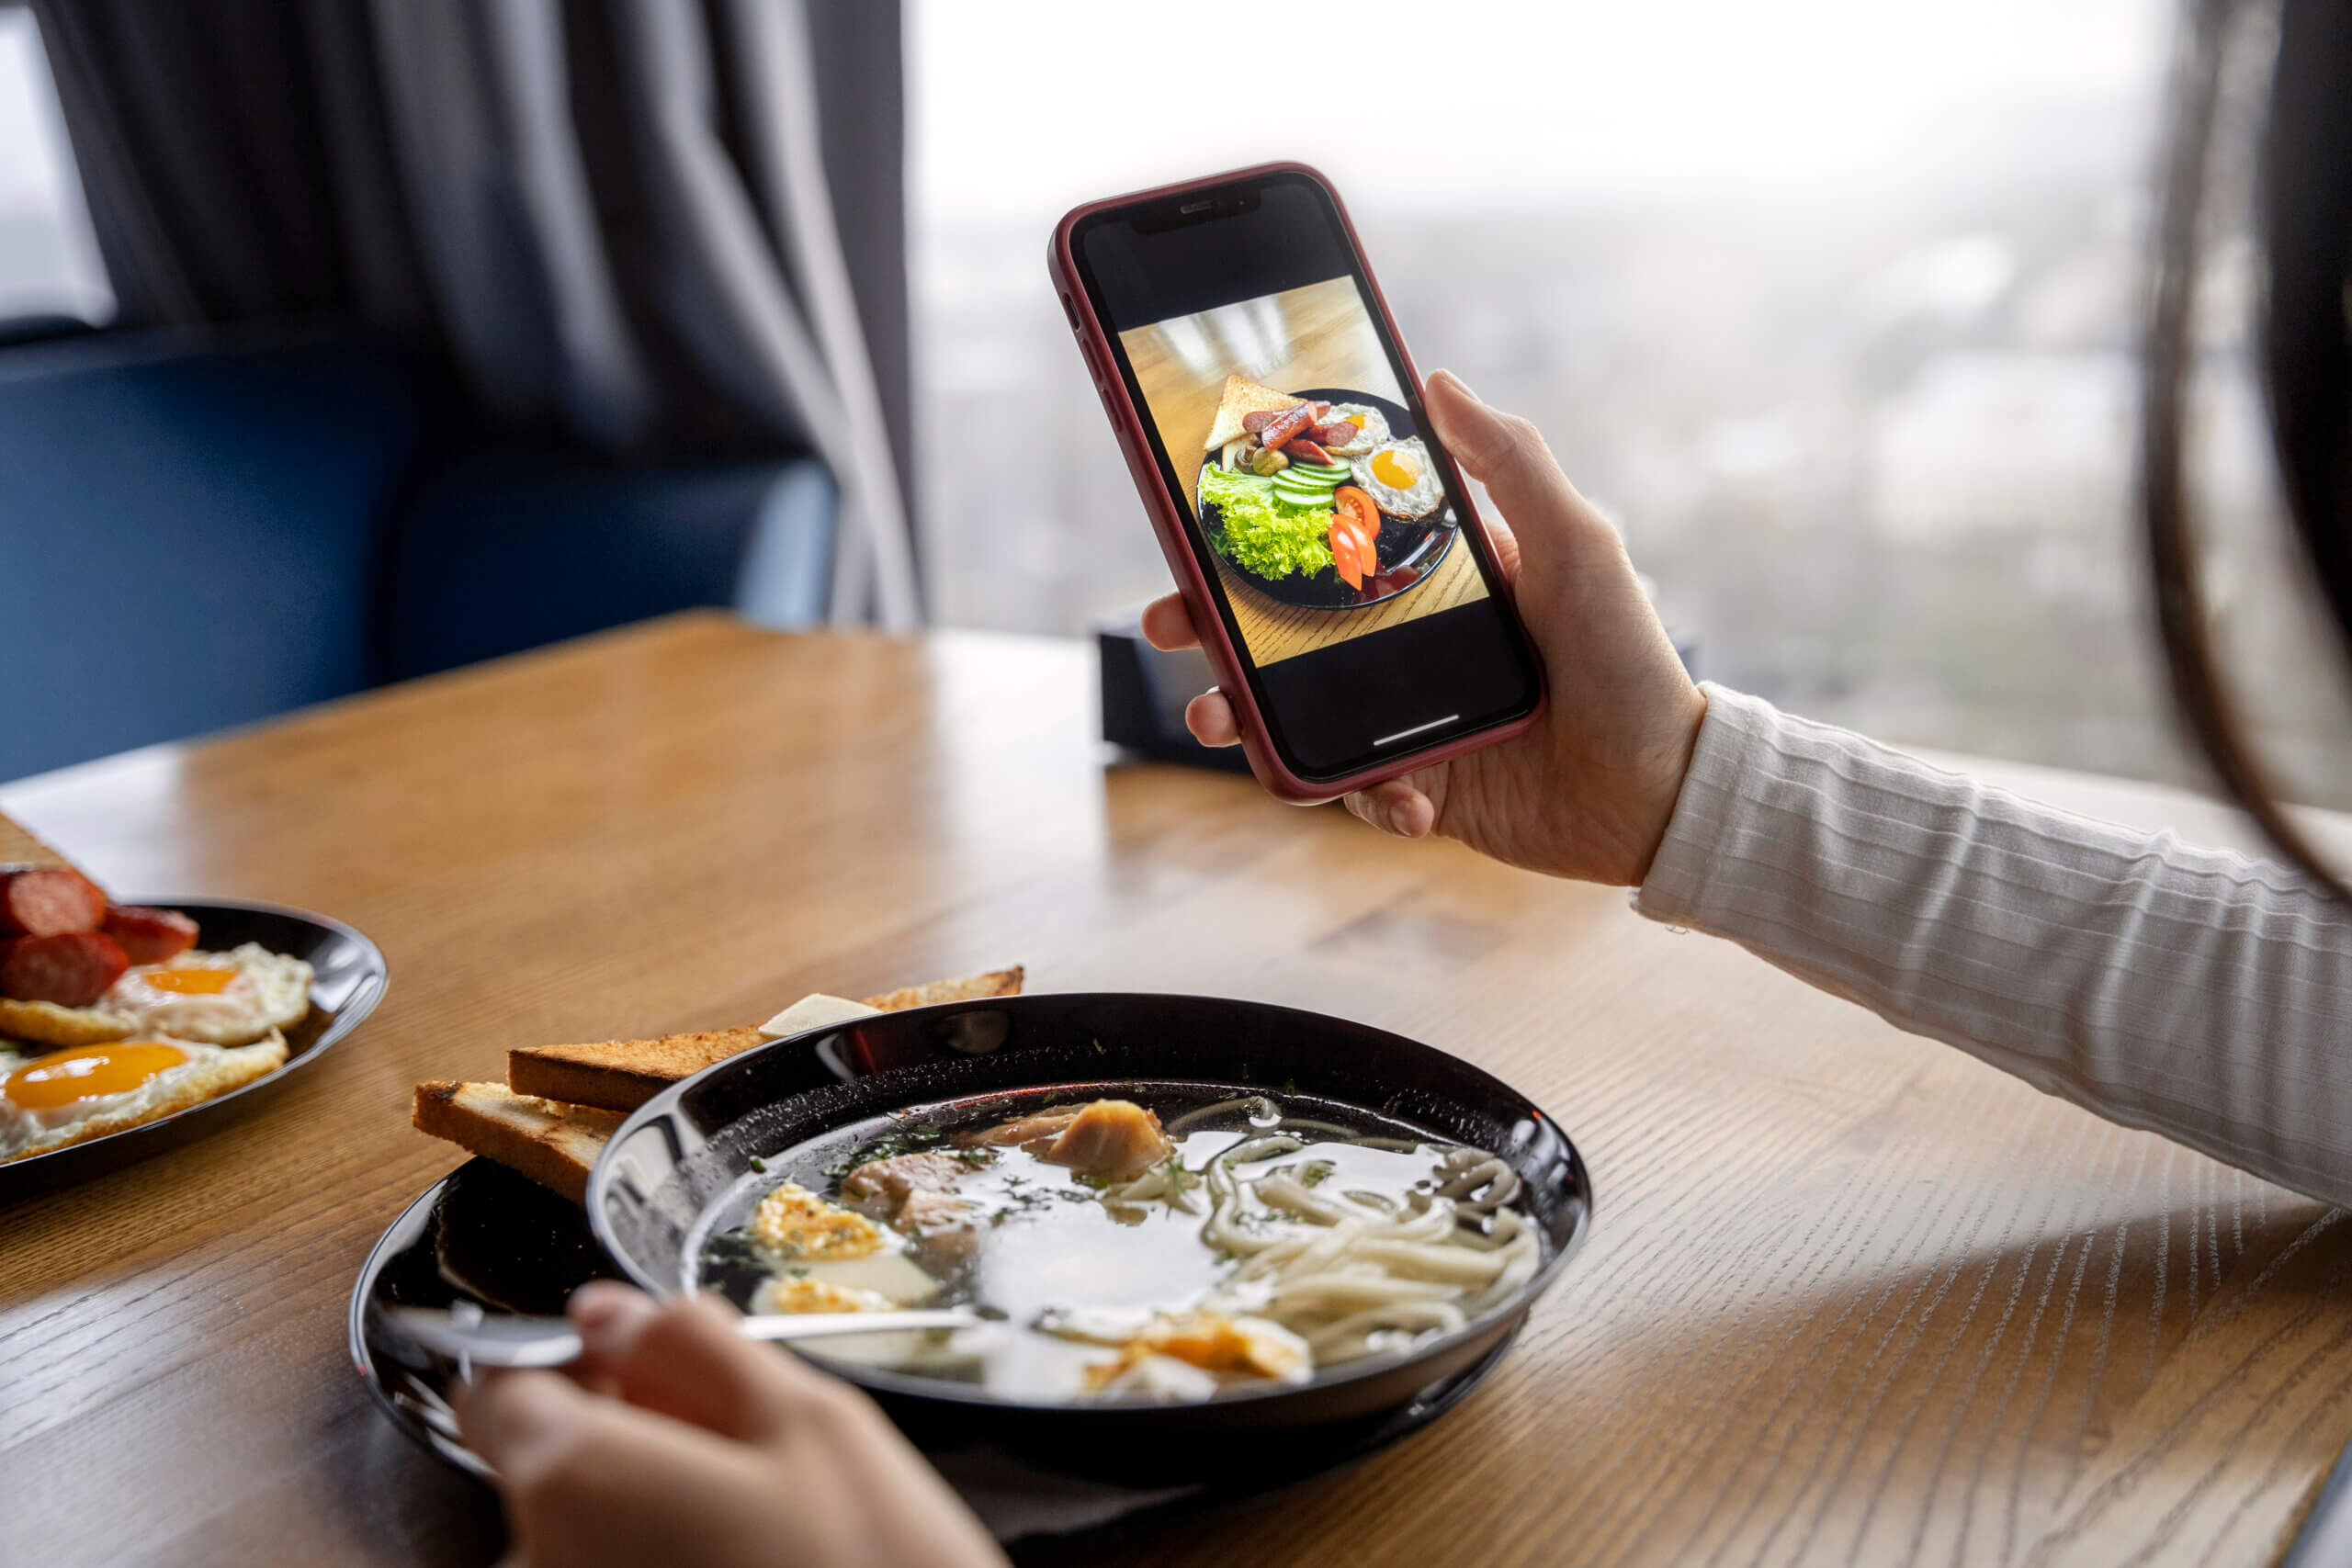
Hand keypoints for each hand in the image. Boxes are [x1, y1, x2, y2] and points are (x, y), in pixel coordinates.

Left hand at [455, 1284, 1006, 1567]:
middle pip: (551, 1454)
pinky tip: (758, 1556)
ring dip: (666, 1495)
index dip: (576, 1356)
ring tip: (771, 1513)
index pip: (500, 1385)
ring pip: (596, 1517)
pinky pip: (622, 1563)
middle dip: (638, 1428)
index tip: (650, 1361)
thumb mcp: (812, 1421)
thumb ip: (694, 1346)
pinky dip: (674, 1548)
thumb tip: (609, 1311)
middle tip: (747, 1439)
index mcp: (574, 1475)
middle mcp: (544, 1555)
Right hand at [1145, 370, 1706, 885]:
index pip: (1324, 545)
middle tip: (1169, 625)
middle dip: (1211, 629)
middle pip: (1281, 630)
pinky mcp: (1417, 787)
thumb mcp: (1578, 543)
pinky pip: (1352, 789)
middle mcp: (1407, 644)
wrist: (1661, 794)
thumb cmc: (1629, 658)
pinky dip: (1361, 797)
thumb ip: (1512, 462)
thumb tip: (1438, 379)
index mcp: (1433, 578)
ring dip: (1246, 719)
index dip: (1253, 537)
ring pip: (1293, 713)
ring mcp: (1405, 718)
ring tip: (1219, 724)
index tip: (1195, 526)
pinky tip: (1408, 805)